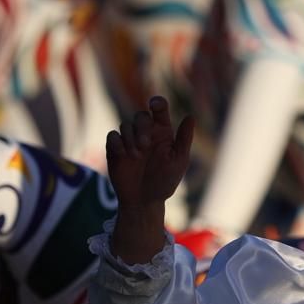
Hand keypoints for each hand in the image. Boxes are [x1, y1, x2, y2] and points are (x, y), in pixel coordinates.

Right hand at [106, 96, 194, 264]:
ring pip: (125, 125)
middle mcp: (145, 134)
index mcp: (162, 133)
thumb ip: (184, 139)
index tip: (155, 104)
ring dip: (130, 137)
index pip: (159, 110)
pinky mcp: (114, 149)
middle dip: (142, 127)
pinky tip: (123, 154)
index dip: (157, 103)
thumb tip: (191, 116)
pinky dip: (117, 142)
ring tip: (137, 155)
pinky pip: (112, 136)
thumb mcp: (179, 161)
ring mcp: (129, 141)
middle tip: (145, 145)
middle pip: (141, 116)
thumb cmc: (165, 182)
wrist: (144, 201)